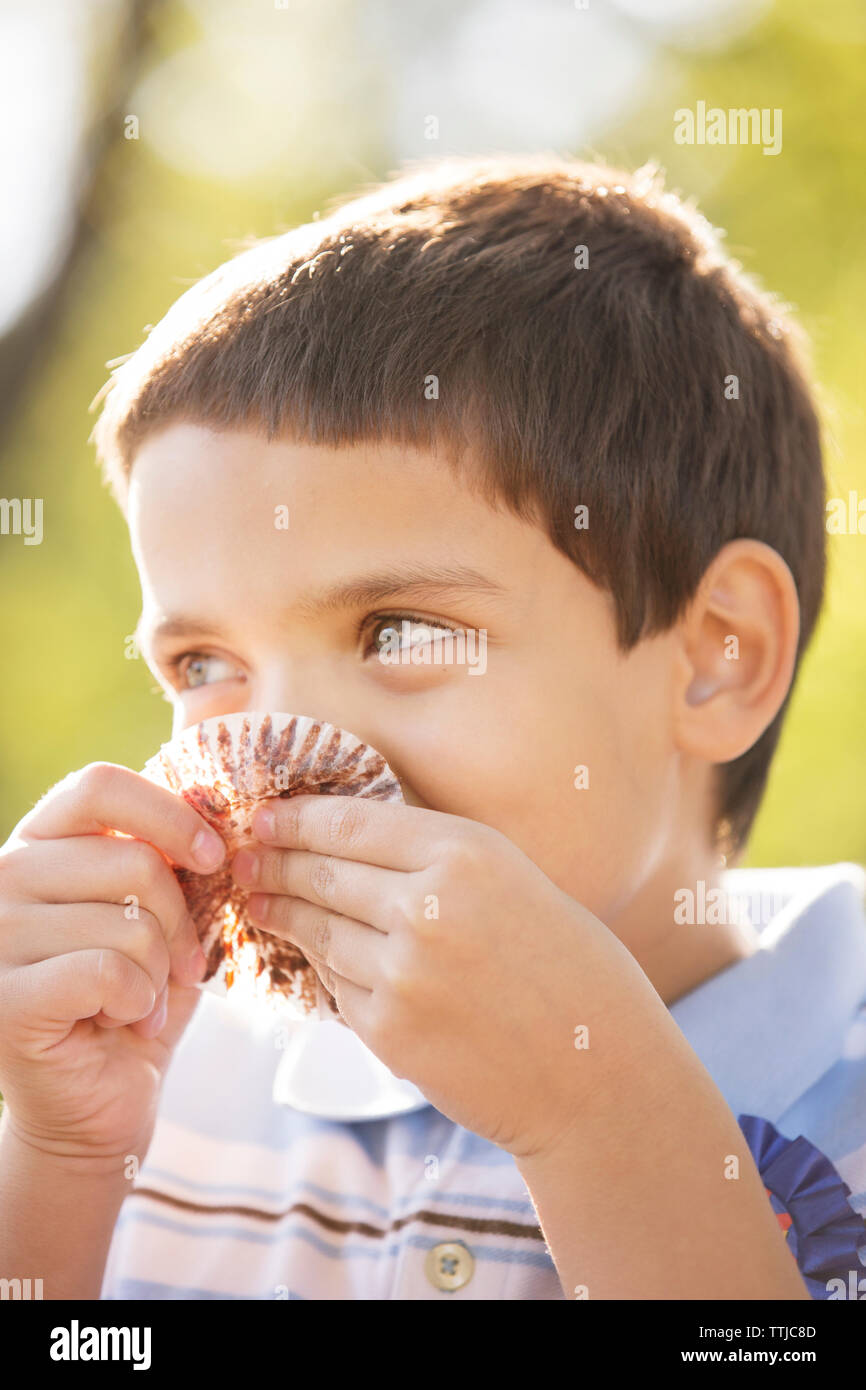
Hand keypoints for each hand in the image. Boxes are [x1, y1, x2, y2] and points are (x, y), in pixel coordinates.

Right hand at [0, 762, 225, 1161]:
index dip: (169, 814)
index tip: (211, 856)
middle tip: (176, 965)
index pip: (100, 786)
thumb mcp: (159, 916)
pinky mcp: (4, 1000)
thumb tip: (214, 806)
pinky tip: (118, 1020)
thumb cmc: (134, 998)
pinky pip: (107, 971)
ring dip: (156, 972)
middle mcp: (0, 877)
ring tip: (137, 1000)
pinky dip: (136, 1002)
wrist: (97, 1105)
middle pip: (132, 861)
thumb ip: (171, 859)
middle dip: (178, 921)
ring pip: (126, 923)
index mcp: (38, 843)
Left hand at [232, 794, 661, 1159]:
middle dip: (273, 863)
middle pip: (322, 873)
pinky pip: (338, 988)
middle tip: (242, 858)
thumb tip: (351, 836)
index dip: (297, 819)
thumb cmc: (567, 967)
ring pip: (320, 932)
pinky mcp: (389, 1032)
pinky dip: (327, 971)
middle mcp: (429, 906)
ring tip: (259, 903)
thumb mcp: (514, 881)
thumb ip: (439, 858)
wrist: (597, 1071)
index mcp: (466, 853)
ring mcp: (403, 973)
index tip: (265, 817)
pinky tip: (315, 959)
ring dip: (283, 916)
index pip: (351, 823)